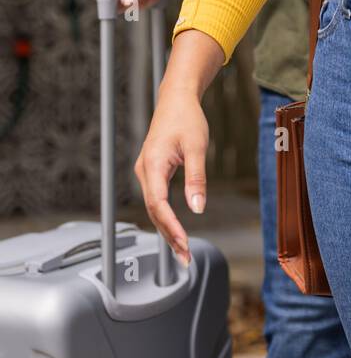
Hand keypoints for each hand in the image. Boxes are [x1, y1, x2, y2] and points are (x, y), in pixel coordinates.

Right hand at [134, 86, 208, 266]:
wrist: (176, 99)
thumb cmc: (186, 119)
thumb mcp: (197, 146)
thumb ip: (197, 178)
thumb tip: (197, 209)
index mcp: (153, 164)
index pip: (158, 203)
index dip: (170, 225)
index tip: (184, 242)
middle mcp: (145, 171)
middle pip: (154, 211)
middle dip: (169, 236)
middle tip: (185, 258)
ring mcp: (146, 172)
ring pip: (154, 208)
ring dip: (167, 230)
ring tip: (183, 251)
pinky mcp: (152, 172)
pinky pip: (156, 200)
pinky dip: (166, 217)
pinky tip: (175, 230)